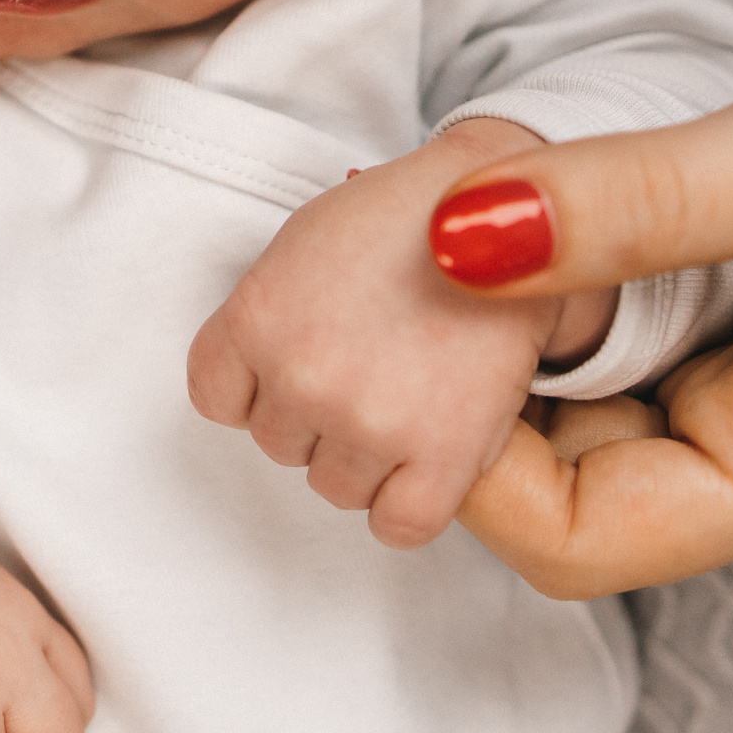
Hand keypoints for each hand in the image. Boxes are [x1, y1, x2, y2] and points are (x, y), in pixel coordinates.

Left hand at [187, 119, 617, 547]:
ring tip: (409, 395)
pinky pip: (397, 525)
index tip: (299, 365)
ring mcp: (370, 421)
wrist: (515, 207)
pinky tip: (427, 460)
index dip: (260, 387)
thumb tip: (257, 381)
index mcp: (257, 318)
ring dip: (365, 458)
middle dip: (319, 416)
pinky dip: (407, 503)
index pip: (218, 400)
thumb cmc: (409, 219)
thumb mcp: (302, 244)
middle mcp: (303, 376)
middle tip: (373, 366)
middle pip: (279, 446)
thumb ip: (267, 318)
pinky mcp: (443, 455)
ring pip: (335, 487)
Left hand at [434, 0, 732, 594]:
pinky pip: (630, 340)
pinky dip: (566, 285)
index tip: (408, 326)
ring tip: (457, 212)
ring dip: (511, 328)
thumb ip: (635, 204)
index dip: (465, 456)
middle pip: (560, 487)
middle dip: (470, 387)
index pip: (573, 542)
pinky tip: (532, 205)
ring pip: (586, 408)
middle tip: (404, 248)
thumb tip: (453, 239)